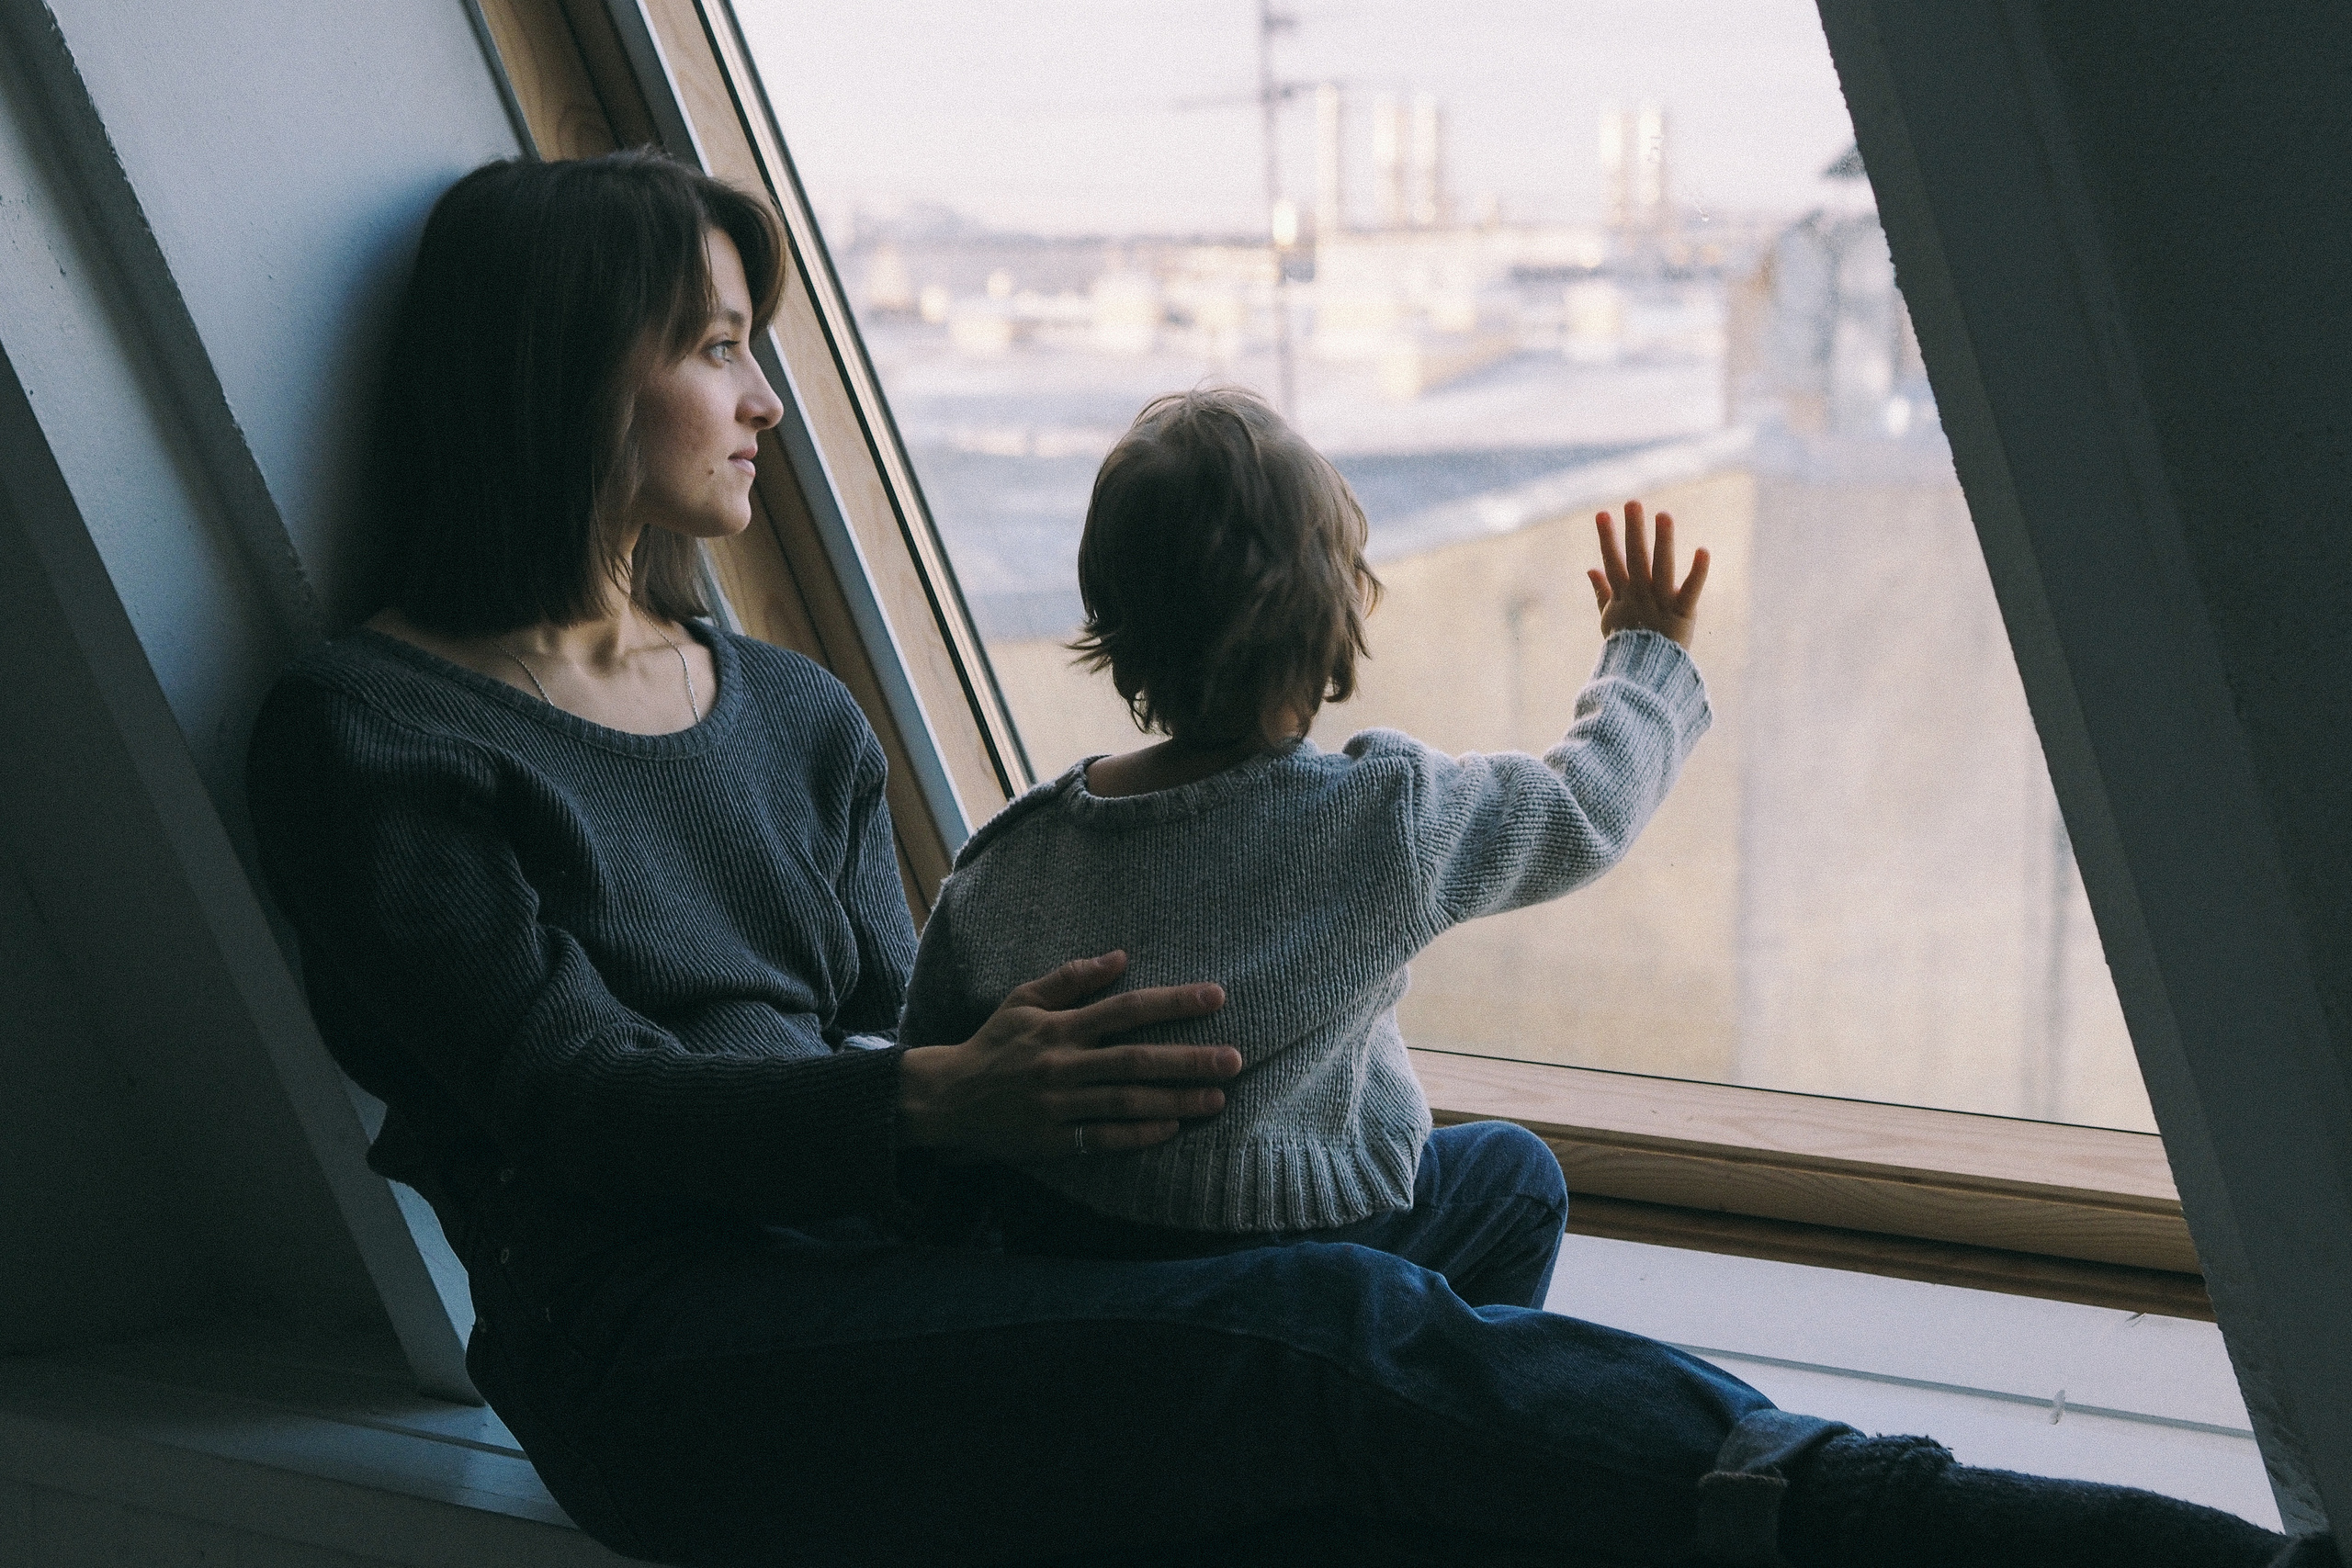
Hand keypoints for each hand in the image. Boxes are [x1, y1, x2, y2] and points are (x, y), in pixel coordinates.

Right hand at [897, 951, 1238, 1162]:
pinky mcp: (1054, 1140)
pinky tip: (1172, 1129)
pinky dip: (1139, 1135)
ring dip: (1177, 1101)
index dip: (1173, 1003)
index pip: (1126, 1009)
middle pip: (1136, 1060)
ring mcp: (1060, 1105)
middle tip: (1235, 1059)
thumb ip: (1072, 978)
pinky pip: (1104, 1139)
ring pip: (1128, 1102)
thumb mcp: (1024, 1000)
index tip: (1217, 997)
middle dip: (1190, 1059)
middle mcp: (1064, 1064)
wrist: (948, 1098)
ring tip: (1218, 1098)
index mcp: (1060, 1026)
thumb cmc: (994, 1044)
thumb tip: (1120, 956)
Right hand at [1588, 499, 1708, 648]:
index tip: (1602, 514)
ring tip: (1663, 515)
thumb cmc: (1628, 647)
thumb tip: (1591, 569)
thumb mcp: (1610, 618)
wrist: (1643, 677)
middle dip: (1633, 530)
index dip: (1607, 538)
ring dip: (1662, 541)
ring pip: (1661, 568)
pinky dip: (1697, 572)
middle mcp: (1640, 595)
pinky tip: (1703, 550)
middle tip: (1633, 503)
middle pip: (1635, 559)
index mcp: (1623, 596)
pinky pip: (1690, 590)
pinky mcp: (1682, 613)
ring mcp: (1660, 603)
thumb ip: (1602, 592)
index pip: (1613, 562)